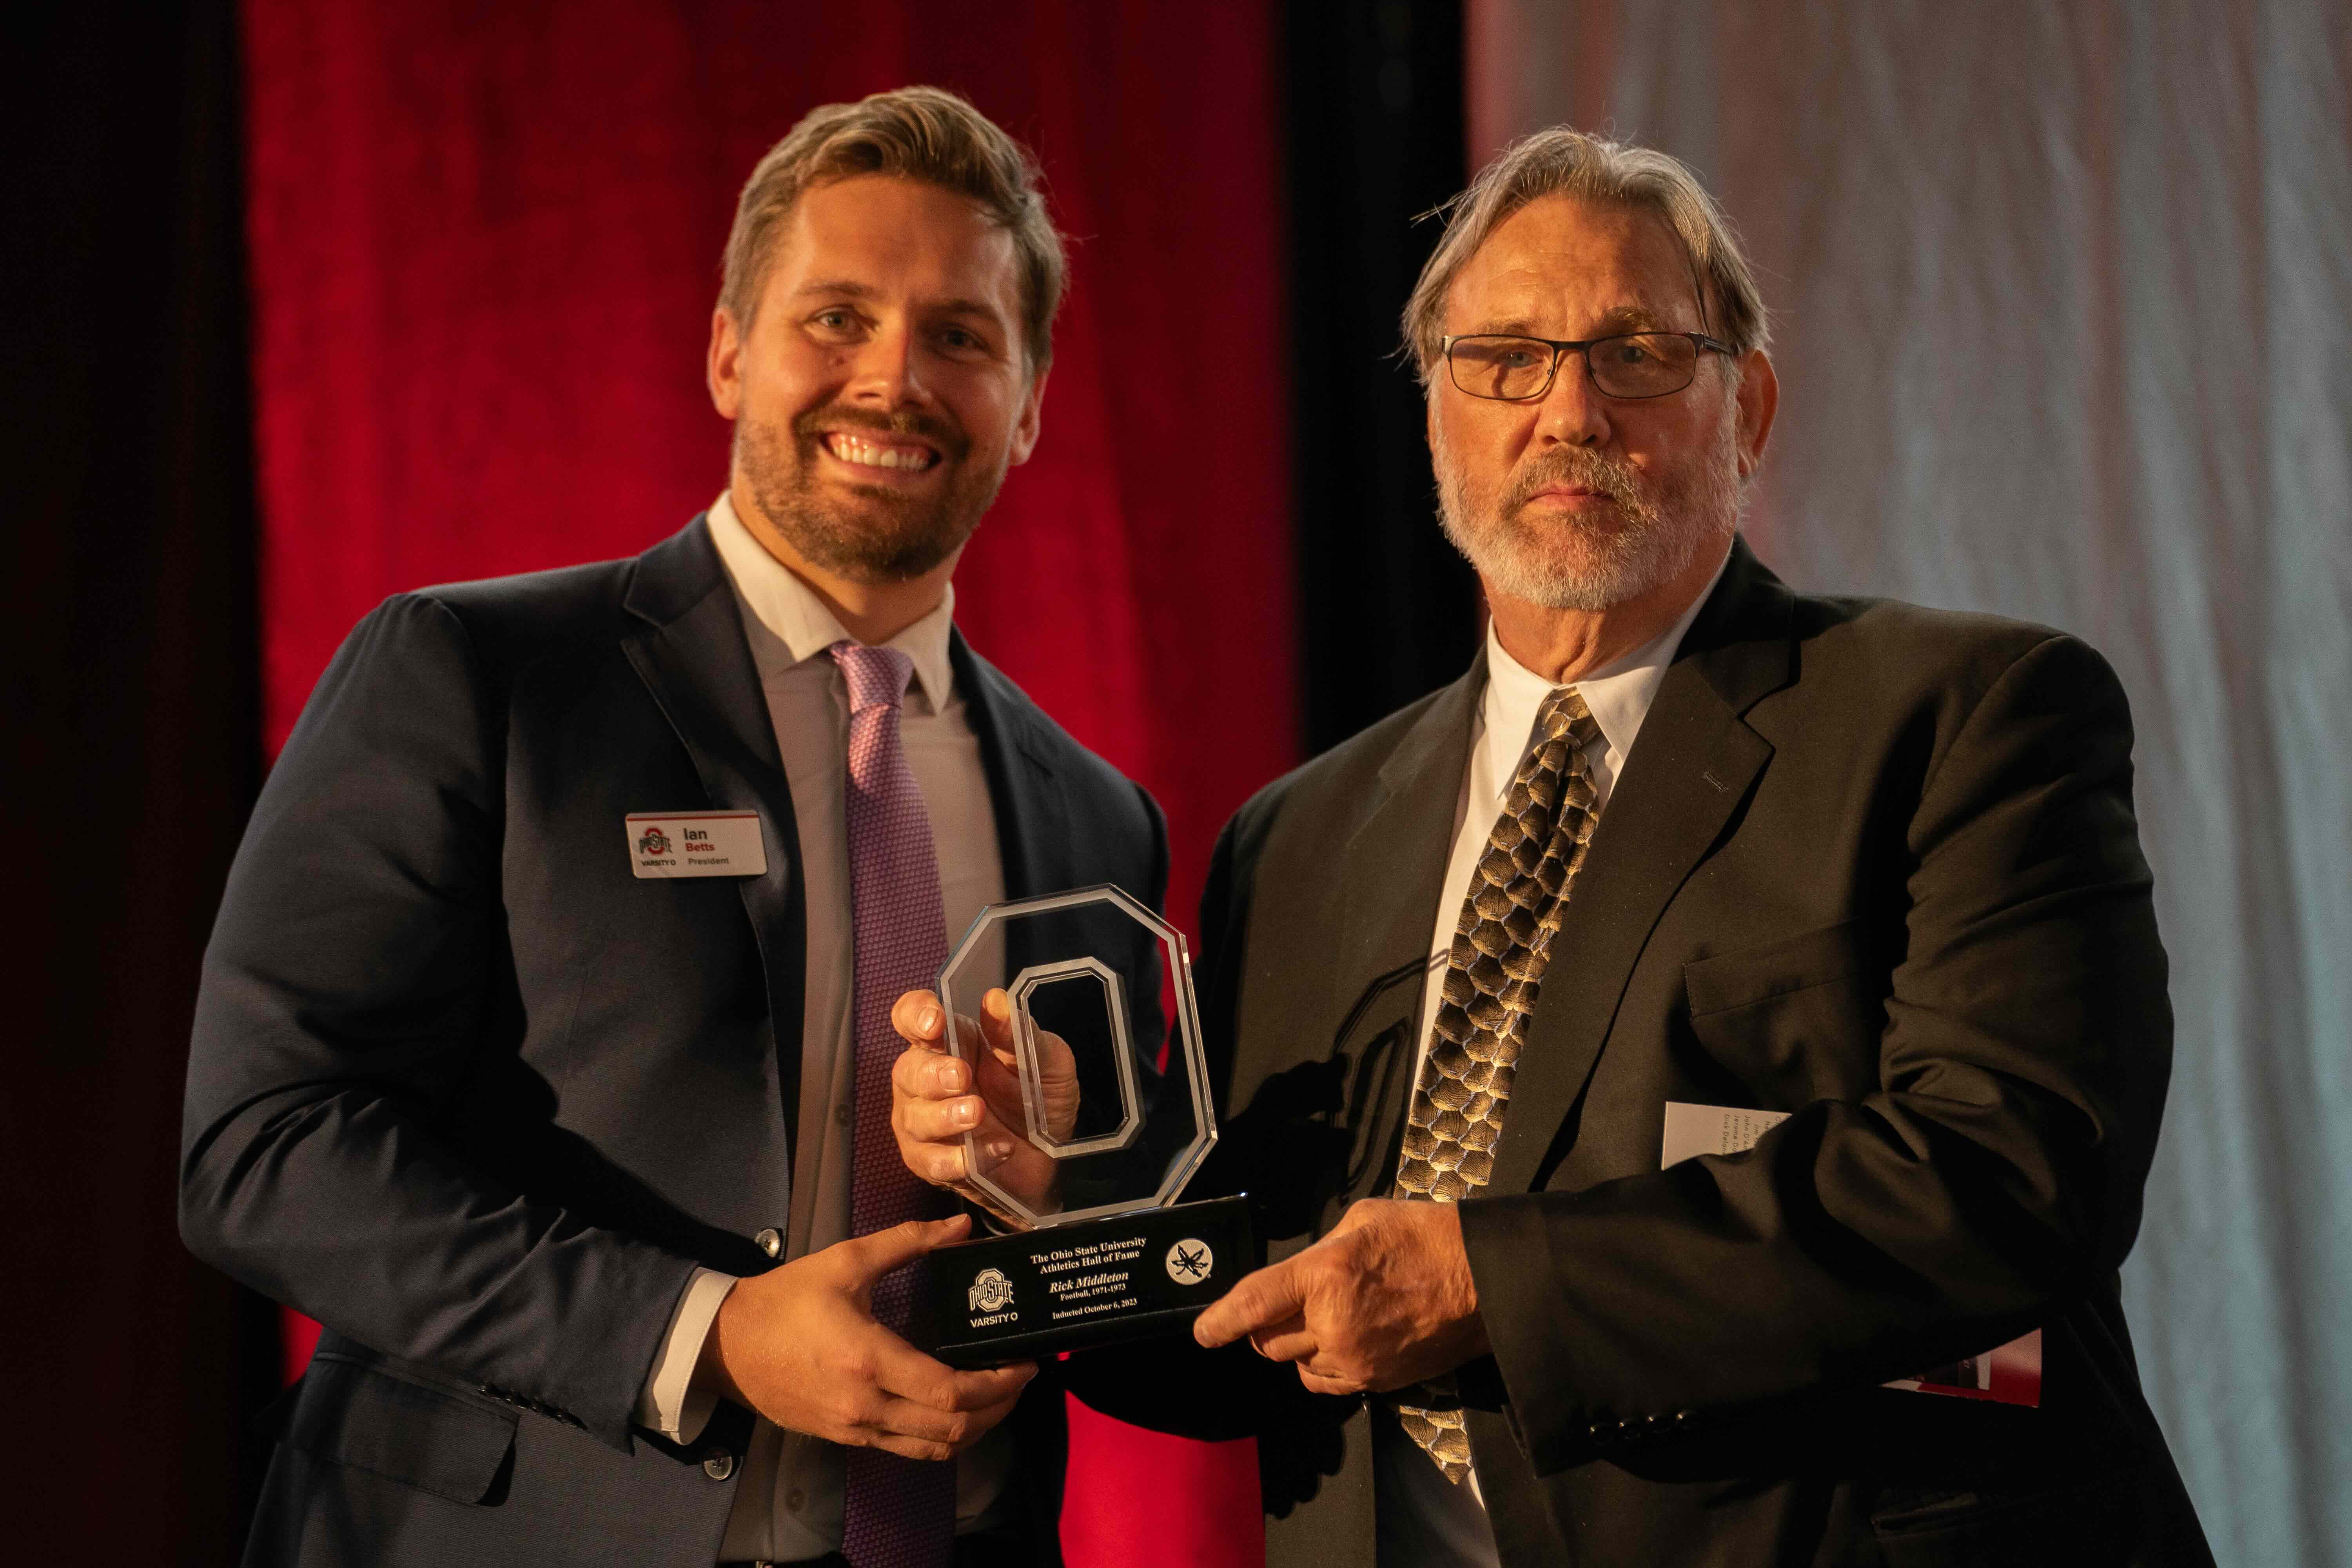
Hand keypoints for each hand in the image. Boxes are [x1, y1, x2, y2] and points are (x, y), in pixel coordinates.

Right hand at [695, 1214, 1035, 1459]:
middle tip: (1021, 1379)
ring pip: (934, 1448)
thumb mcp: (845, 1261)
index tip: (1023, 1364)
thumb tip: (961, 1226)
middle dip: (998, 1409)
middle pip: (951, 1429)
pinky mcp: (846, 1437)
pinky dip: (942, 1438)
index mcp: (869, 1361)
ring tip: (998, 1398)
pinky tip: (955, 1412)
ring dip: (975, 1430)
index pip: (950, 1393)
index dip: (997, 1385)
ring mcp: (856, 1429)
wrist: (727, 1346)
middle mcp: (867, 1406)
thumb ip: (907, 1241)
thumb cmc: (785, 1300)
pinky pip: (908, 1450)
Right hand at [890, 988, 1076, 1223]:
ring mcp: (923, 1121)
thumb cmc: (1040, 1098)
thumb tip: (996, 1000)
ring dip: (945, 1116)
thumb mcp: (1045, 1060)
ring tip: (978, 1113)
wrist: (1052, 1156)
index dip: (915, 1014)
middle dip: (932, 1073)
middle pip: (908, 1069)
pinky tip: (997, 1150)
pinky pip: (932, 1161)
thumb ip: (1019, 1034)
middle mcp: (926, 1077)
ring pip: (915, 1118)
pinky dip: (962, 1158)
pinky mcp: (930, 1160)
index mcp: (950, 1041)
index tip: (935, 1022)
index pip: (912, 1017)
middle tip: (961, 1076)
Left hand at [1190, 1198, 1488, 1395]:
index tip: (1203, 1333)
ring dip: (1296, 1345)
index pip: (1253, 1304)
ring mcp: (1354, 1358)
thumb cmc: (1425, 1238)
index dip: (1219, 1321)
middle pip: (1267, 1340)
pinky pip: (1325, 1383)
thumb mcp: (1362, 1221)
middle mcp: (1333, 1323)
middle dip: (1264, 1325)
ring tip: (1327, 1317)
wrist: (1482, 1281)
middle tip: (1285, 1305)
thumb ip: (1319, 1252)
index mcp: (1325, 1274)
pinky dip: (1320, 1366)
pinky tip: (1341, 1341)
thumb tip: (1297, 1278)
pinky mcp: (1375, 1382)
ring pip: (1295, 1364)